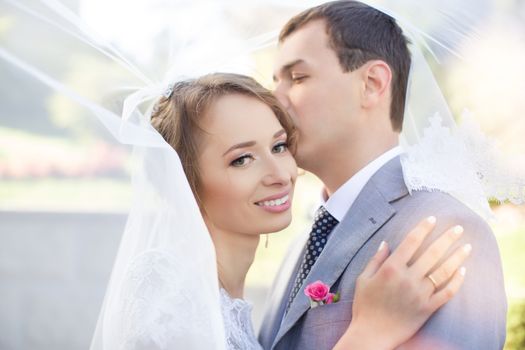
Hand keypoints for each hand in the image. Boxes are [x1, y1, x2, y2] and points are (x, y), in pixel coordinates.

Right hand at [334, 216, 470, 349]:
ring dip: (457, 257)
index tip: (432, 219)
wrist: (372, 334)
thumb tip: (386, 242)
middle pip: (432, 253)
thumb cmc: (365, 306)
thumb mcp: (363, 279)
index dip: (423, 228)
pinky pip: (446, 293)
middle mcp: (408, 279)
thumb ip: (376, 259)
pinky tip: (463, 271)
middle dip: (447, 238)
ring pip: (443, 272)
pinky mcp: (427, 308)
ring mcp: (420, 294)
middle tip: (458, 227)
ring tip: (467, 246)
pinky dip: (457, 282)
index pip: (411, 242)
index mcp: (391, 268)